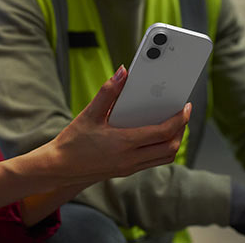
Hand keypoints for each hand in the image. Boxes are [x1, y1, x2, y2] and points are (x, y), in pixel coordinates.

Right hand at [48, 65, 190, 185]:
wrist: (58, 168)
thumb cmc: (73, 141)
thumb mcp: (89, 114)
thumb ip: (108, 92)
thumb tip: (123, 72)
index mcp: (124, 143)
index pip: (163, 132)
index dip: (179, 119)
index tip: (186, 107)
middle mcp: (130, 159)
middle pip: (170, 148)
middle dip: (181, 130)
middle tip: (182, 114)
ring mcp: (129, 168)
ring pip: (164, 157)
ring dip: (174, 142)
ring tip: (173, 124)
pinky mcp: (126, 171)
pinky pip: (153, 161)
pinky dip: (161, 149)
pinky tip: (155, 135)